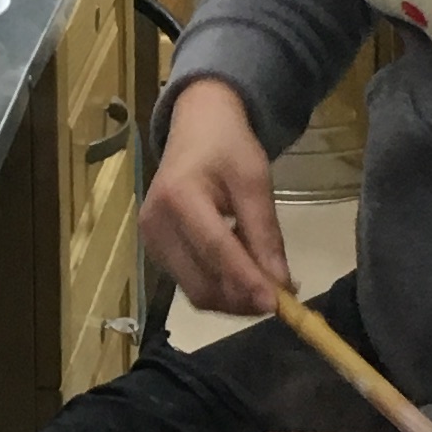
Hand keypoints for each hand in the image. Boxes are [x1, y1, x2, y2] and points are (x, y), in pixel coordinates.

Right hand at [141, 77, 286, 317]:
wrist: (195, 127)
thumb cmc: (227, 146)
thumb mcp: (255, 180)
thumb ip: (265, 234)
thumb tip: (281, 285)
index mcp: (178, 197)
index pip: (216, 251)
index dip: (247, 282)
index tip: (278, 304)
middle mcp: (155, 225)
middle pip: (201, 284)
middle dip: (242, 299)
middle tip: (281, 298)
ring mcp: (150, 241)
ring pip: (196, 292)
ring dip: (234, 298)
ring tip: (265, 284)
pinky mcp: (154, 251)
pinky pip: (190, 284)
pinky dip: (221, 287)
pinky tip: (242, 273)